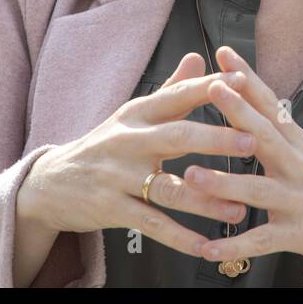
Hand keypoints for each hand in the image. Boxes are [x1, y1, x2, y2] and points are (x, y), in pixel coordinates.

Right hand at [18, 53, 258, 257]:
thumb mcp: (132, 115)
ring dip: (207, 200)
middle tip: (252, 142)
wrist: (50, 183)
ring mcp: (119, 176)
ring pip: (169, 187)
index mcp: (137, 114)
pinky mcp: (113, 209)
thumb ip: (171, 90)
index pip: (177, 96)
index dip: (209, 89)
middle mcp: (128, 141)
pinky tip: (206, 245)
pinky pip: (153, 224)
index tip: (242, 83)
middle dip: (216, 139)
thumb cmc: (104, 146)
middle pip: (177, 137)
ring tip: (239, 207)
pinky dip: (181, 237)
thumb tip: (199, 57)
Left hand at [183, 46, 302, 285]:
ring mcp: (301, 200)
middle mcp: (300, 166)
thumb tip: (246, 96)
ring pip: (259, 189)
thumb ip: (276, 131)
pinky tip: (209, 248)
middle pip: (267, 134)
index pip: (270, 104)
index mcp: (297, 144)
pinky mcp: (302, 234)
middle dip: (239, 110)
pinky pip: (264, 240)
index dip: (248, 77)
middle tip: (212, 88)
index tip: (224, 51)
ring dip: (224, 183)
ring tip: (191, 176)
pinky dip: (236, 245)